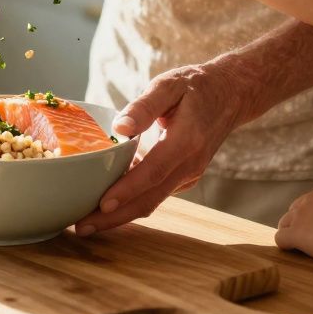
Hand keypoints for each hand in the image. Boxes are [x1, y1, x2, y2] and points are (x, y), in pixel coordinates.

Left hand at [74, 60, 256, 234]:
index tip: (102, 205)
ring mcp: (189, 174)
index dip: (127, 191)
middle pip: (150, 198)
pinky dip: (133, 202)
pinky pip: (156, 194)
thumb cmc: (194, 86)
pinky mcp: (184, 177)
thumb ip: (144, 106)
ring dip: (121, 215)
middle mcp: (189, 164)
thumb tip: (120, 127)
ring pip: (152, 201)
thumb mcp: (168, 85)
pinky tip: (108, 204)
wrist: (230, 95)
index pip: (152, 172)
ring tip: (87, 223)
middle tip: (82, 227)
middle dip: (115, 217)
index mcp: (185, 141)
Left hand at [275, 183, 312, 264]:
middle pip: (294, 210)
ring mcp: (301, 216)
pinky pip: (281, 238)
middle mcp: (310, 199)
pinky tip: (293, 251)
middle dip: (299, 222)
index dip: (312, 215)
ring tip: (298, 246)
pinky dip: (286, 245)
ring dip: (290, 233)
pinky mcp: (296, 233)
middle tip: (307, 237)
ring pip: (284, 223)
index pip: (311, 201)